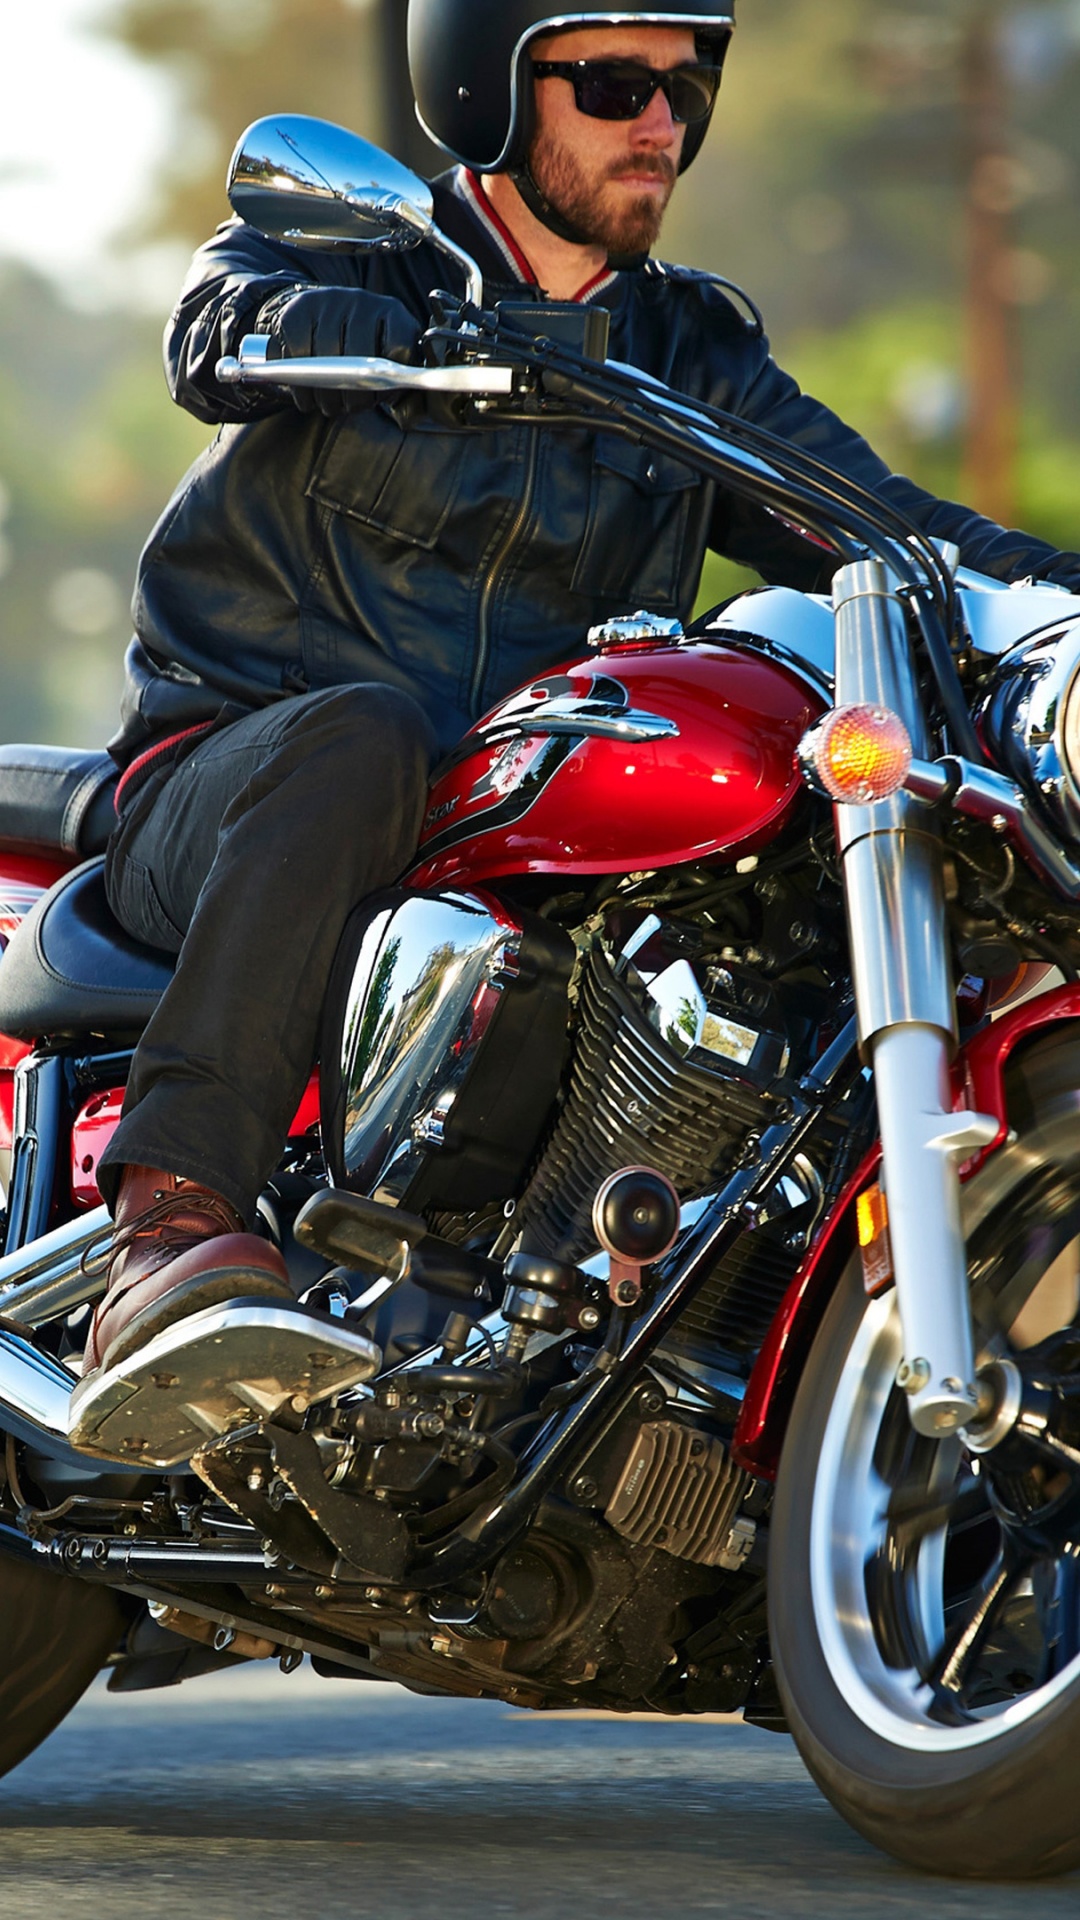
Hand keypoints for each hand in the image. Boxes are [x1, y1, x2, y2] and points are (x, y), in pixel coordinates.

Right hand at [260, 287, 421, 413]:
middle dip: (355, 393)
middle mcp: (362, 301)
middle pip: (360, 353)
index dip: (390, 381)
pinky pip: (298, 352)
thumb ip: (403, 394)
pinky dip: (301, 383)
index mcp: (393, 314)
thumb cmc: (361, 355)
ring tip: (329, 406)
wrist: (319, 321)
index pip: (400, 347)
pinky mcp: (298, 311)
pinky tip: (308, 397)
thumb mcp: (387, 368)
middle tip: (350, 409)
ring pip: (327, 354)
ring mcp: (329, 302)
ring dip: (327, 392)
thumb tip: (408, 420)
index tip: (380, 397)